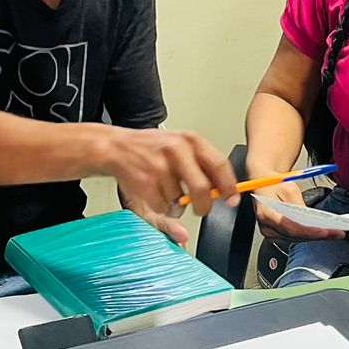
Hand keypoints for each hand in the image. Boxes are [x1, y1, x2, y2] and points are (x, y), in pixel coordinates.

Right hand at [109, 128, 237, 244]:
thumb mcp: (181, 146)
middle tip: (202, 209)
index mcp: (190, 140)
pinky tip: (155, 192)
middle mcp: (176, 150)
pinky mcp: (145, 182)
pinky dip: (161, 206)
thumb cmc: (152, 148)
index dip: (228, 186)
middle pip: (202, 188)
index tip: (231, 199)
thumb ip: (203, 165)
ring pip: (180, 201)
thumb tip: (222, 193)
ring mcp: (159, 166)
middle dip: (204, 206)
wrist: (117, 147)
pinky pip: (163, 206)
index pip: (219, 164)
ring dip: (176, 205)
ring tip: (167, 191)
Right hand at [251, 177, 345, 242]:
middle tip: (337, 233)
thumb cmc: (273, 183)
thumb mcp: (288, 188)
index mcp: (266, 213)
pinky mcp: (274, 234)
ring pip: (296, 239)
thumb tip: (311, 218)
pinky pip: (294, 238)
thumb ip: (299, 204)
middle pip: (295, 236)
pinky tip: (321, 232)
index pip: (290, 227)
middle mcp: (266, 226)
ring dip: (315, 237)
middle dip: (318, 235)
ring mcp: (269, 232)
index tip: (325, 231)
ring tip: (334, 233)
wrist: (261, 183)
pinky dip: (308, 235)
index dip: (309, 231)